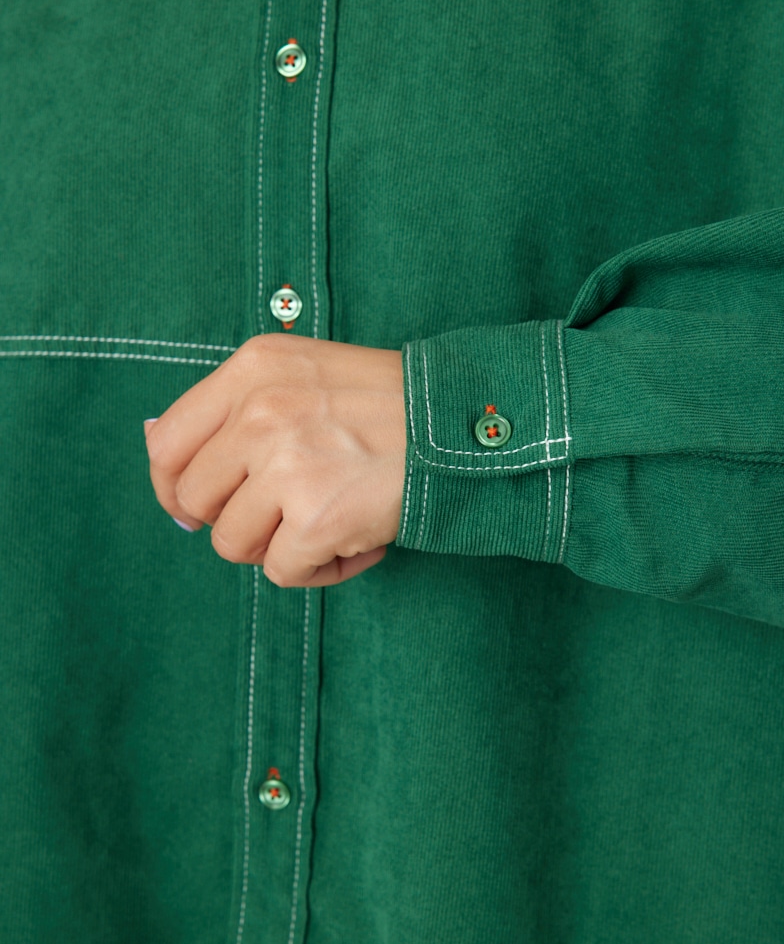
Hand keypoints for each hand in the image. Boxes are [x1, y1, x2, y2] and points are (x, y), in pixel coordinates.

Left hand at [144, 334, 406, 586]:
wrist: (463, 425)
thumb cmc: (387, 405)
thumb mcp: (302, 374)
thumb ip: (237, 409)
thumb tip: (161, 455)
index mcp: (251, 371)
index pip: (166, 443)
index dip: (173, 485)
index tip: (197, 506)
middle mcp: (259, 413)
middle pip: (194, 500)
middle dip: (234, 519)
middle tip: (284, 513)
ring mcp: (285, 465)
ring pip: (232, 544)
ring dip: (277, 546)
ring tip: (328, 522)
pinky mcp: (314, 519)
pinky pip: (282, 572)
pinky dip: (318, 569)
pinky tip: (355, 542)